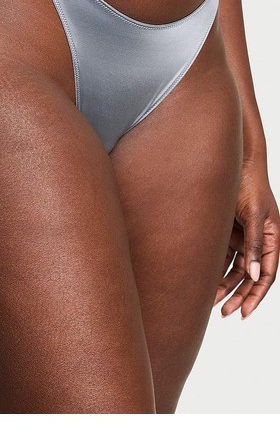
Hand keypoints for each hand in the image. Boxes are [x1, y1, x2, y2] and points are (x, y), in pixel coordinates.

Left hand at [213, 159, 279, 318]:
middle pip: (250, 277)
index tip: (244, 312)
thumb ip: (256, 244)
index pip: (267, 275)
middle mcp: (259, 242)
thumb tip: (255, 275)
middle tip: (224, 313)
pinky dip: (214, 269)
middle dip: (238, 296)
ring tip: (210, 301)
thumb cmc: (249, 185)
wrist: (234, 163)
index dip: (256, 295)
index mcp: (273, 239)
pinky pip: (222, 256)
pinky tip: (203, 281)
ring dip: (224, 285)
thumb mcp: (255, 215)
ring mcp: (243, 238)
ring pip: (234, 269)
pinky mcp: (228, 232)